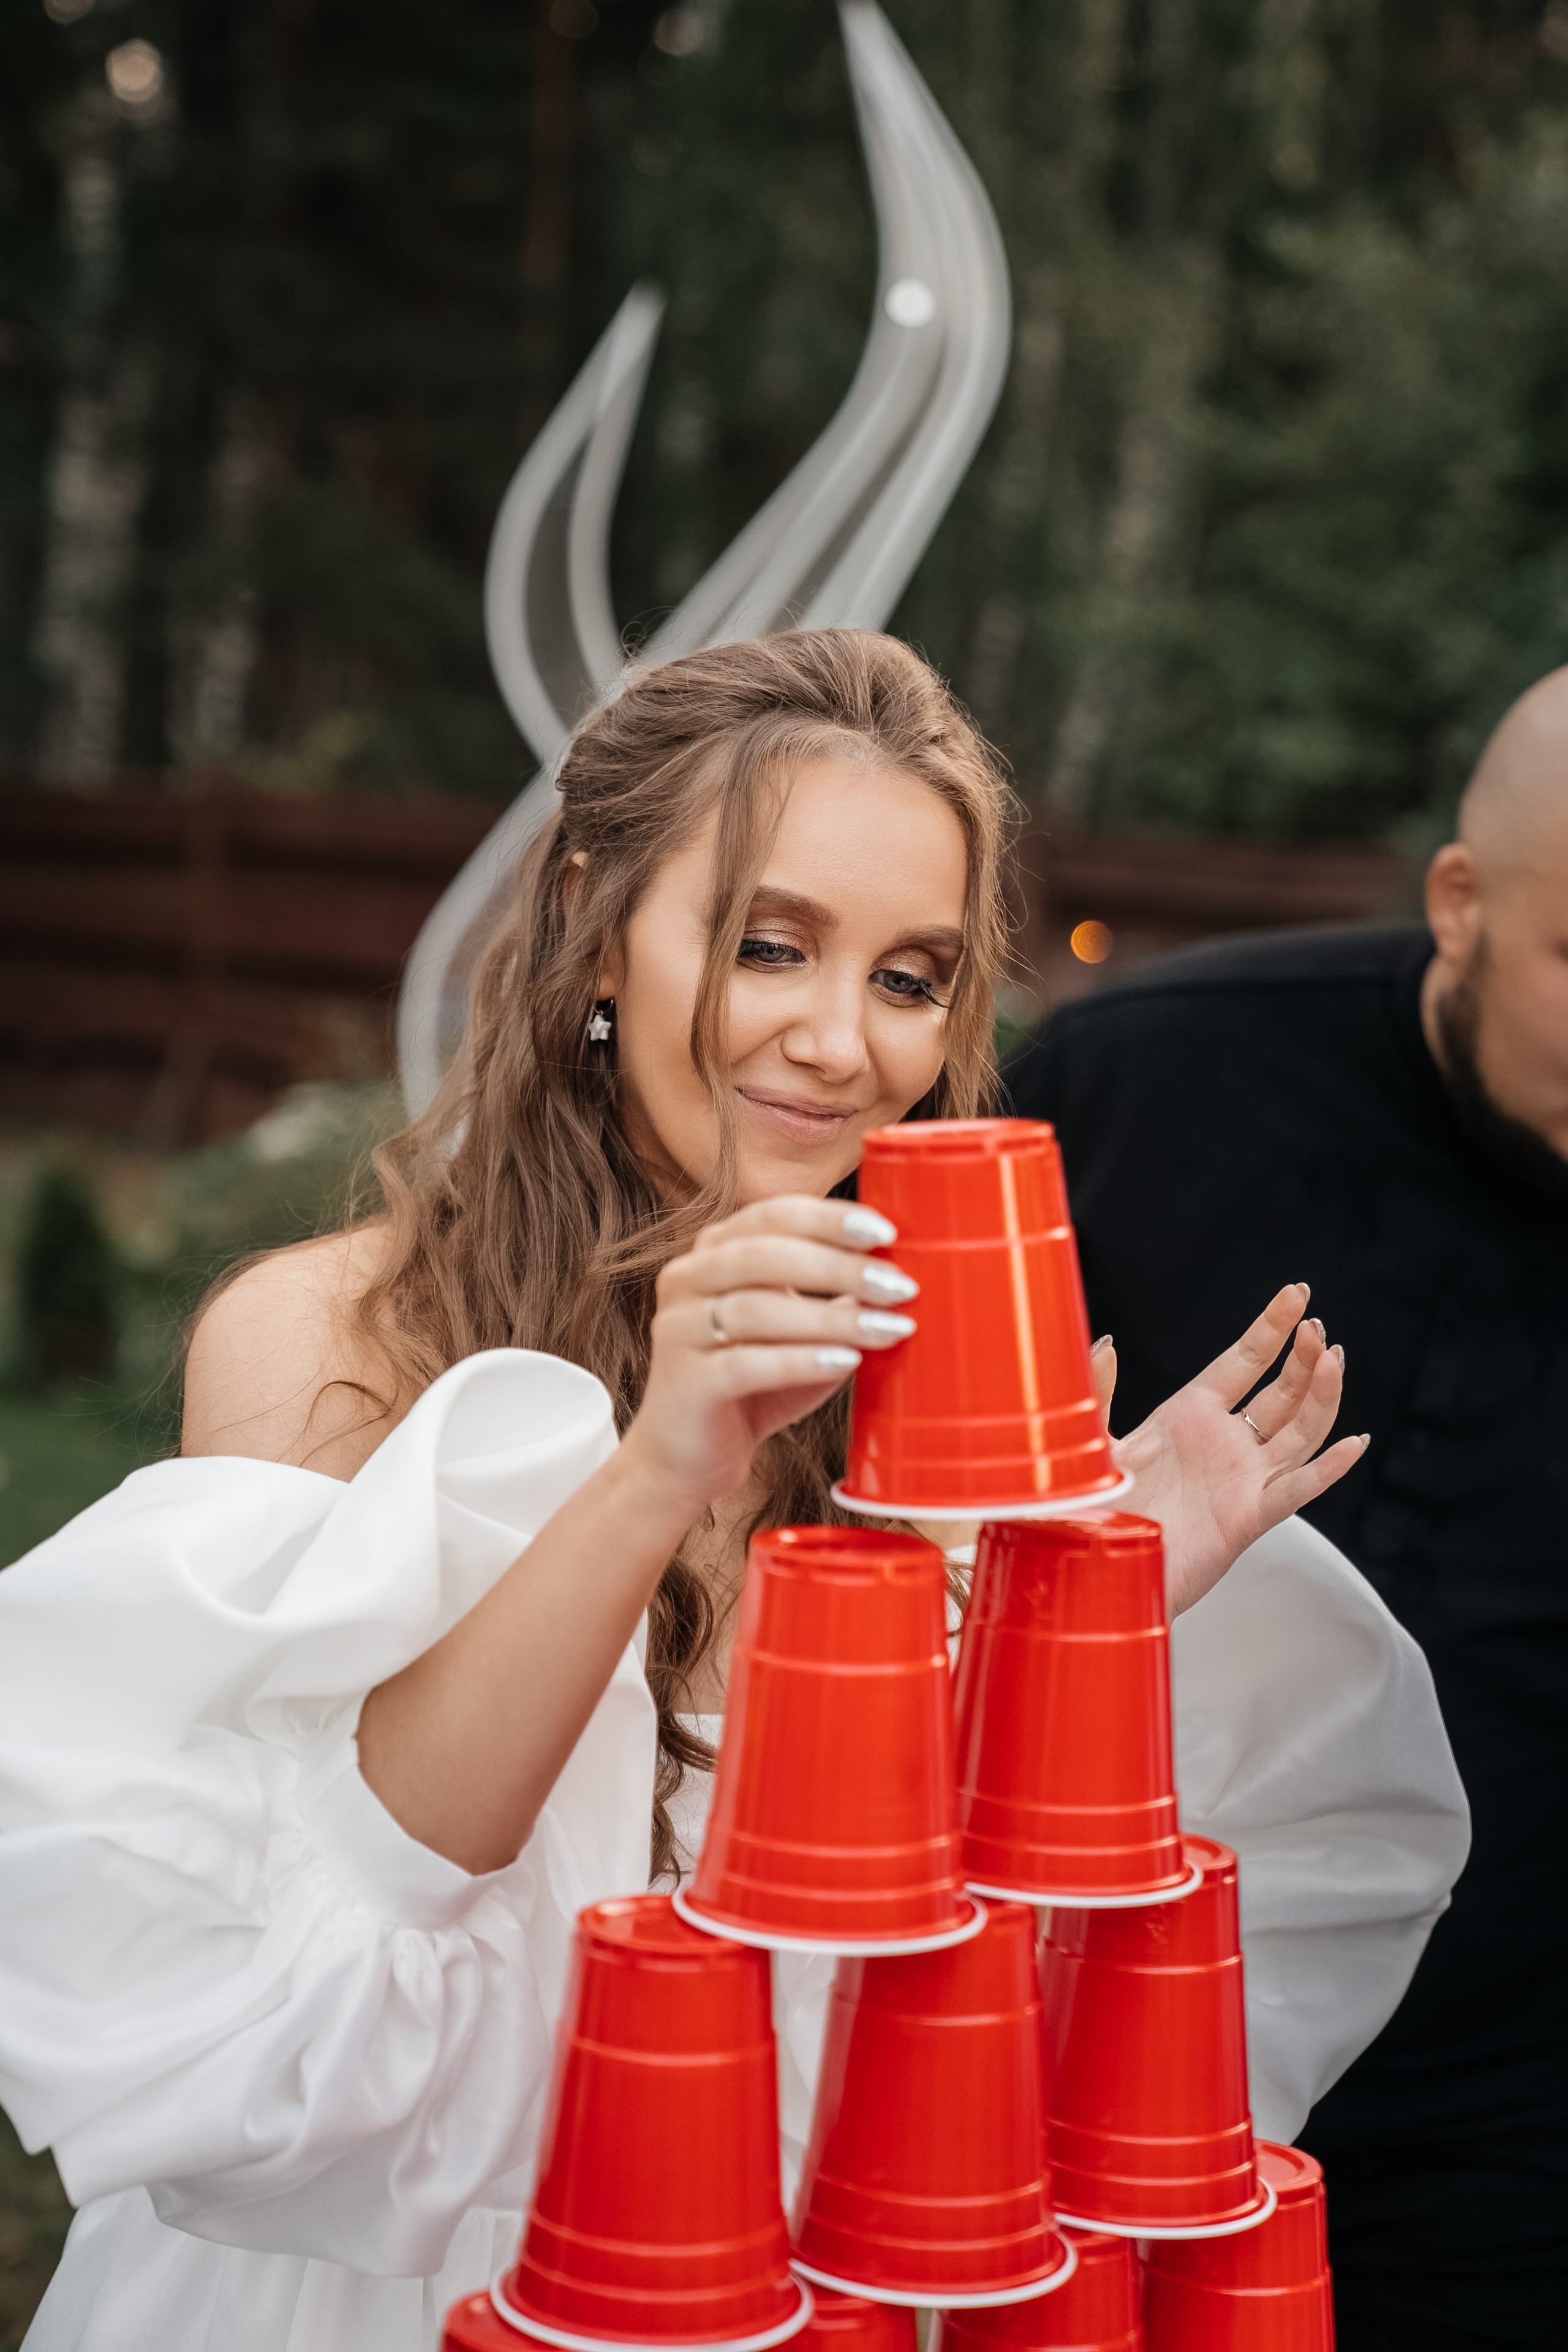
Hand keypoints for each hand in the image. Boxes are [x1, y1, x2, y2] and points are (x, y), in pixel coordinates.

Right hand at [618, 1196, 919, 1515]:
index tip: (887, 1234)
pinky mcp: (684, 1380)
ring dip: (831, 1318)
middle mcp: (686, 1278)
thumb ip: (838, 1297)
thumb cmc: (754, 1386)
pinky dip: (801, 1360)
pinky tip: (847, 1362)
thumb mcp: (801, 1331)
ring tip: (889, 1328)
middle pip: (765, 1255)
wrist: (690, 1456)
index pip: (774, 1216)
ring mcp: (678, 1328)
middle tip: (899, 1285)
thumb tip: (901, 1271)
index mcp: (714, 1251)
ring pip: (756, 1309)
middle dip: (839, 1266)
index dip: (830, 1219)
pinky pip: (745, 1364)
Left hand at [1096, 1285, 1366, 1617]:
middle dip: (1302, 1357)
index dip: (1271, 1328)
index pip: (1243, 1361)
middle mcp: (1223, 1444)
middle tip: (1317, 1325)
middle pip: (1280, 1392)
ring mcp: (1242, 1479)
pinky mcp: (1248, 1517)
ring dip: (1321, 1395)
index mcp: (1189, 1417)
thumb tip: (1107, 1340)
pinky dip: (1330, 1468)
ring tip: (1333, 1356)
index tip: (1297, 1293)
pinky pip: (1298, 1489)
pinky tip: (1355, 1443)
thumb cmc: (1093, 1513)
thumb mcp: (1094, 1441)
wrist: (1094, 1572)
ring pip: (1299, 1430)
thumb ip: (1100, 1390)